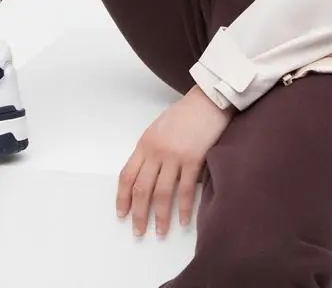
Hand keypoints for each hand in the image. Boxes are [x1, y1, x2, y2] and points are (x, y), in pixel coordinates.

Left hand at [116, 83, 234, 237]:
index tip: (122, 214)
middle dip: (138, 214)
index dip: (122, 198)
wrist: (209, 100)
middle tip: (138, 231)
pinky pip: (186, 190)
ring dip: (160, 216)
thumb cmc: (186, 112)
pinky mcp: (194, 159)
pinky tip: (183, 220)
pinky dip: (184, 208)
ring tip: (160, 232)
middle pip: (141, 189)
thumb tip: (147, 174)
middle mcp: (156, 151)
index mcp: (145, 143)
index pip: (127, 176)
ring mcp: (175, 156)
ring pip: (162, 194)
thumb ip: (151, 149)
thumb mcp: (159, 127)